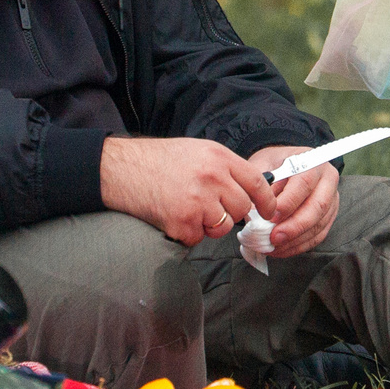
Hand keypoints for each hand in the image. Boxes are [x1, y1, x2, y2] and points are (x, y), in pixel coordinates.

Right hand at [100, 136, 277, 245]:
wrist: (121, 168)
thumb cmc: (157, 160)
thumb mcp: (197, 151)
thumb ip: (224, 168)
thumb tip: (250, 190)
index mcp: (218, 157)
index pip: (256, 182)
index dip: (266, 201)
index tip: (268, 211)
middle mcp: (212, 177)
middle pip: (242, 208)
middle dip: (230, 213)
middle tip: (209, 207)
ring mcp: (198, 201)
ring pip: (223, 227)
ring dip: (208, 225)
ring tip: (186, 209)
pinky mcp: (183, 221)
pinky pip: (198, 238)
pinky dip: (186, 234)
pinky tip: (172, 216)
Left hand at [245, 147, 340, 256]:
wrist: (288, 165)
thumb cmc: (274, 164)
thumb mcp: (264, 163)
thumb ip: (261, 184)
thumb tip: (255, 211)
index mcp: (312, 162)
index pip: (304, 183)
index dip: (288, 203)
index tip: (270, 217)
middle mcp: (327, 181)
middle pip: (317, 207)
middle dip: (294, 226)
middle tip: (273, 238)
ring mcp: (332, 200)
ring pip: (318, 224)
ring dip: (295, 240)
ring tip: (273, 247)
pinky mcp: (329, 217)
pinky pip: (318, 235)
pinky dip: (299, 246)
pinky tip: (281, 249)